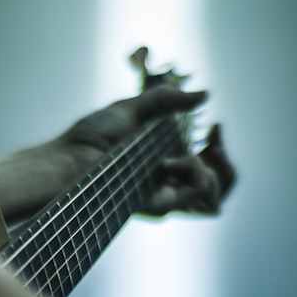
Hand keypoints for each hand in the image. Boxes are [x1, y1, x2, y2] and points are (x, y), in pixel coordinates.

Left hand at [57, 85, 235, 216]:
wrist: (68, 161)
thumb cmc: (88, 138)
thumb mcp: (131, 108)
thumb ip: (165, 100)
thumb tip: (204, 94)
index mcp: (164, 162)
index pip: (207, 165)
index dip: (219, 147)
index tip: (215, 126)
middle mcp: (167, 183)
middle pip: (218, 188)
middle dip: (227, 165)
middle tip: (215, 143)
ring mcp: (164, 194)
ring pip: (214, 196)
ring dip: (215, 169)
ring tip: (196, 152)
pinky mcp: (160, 203)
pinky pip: (197, 190)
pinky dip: (194, 170)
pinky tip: (169, 161)